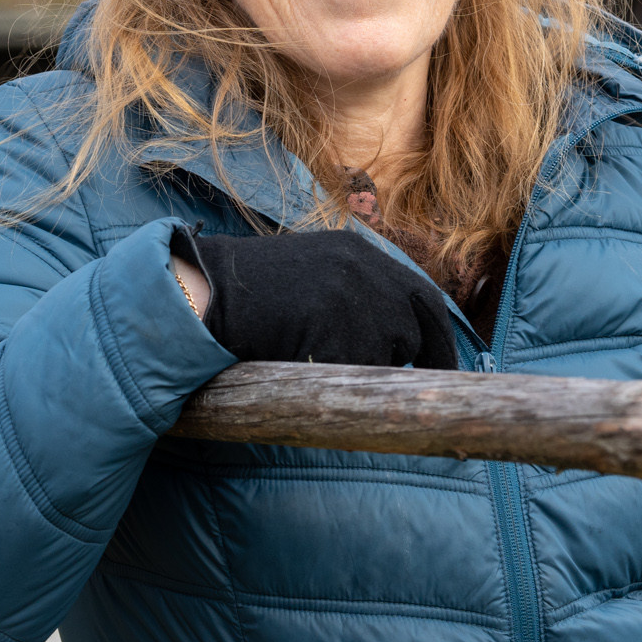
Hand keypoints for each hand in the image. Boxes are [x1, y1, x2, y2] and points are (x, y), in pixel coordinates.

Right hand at [170, 227, 458, 370]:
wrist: (202, 294)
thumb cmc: (248, 298)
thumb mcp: (311, 278)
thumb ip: (353, 294)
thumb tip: (397, 339)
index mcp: (358, 252)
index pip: (424, 297)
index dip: (437, 337)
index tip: (439, 367)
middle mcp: (364, 268)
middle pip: (414, 327)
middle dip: (407, 359)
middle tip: (402, 388)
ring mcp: (352, 296)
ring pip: (386, 354)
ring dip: (362, 368)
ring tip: (314, 357)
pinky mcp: (337, 327)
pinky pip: (357, 373)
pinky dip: (337, 382)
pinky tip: (303, 366)